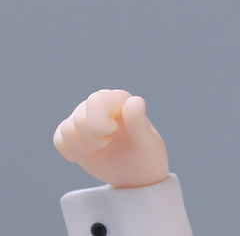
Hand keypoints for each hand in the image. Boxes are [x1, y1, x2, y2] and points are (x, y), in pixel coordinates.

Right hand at [53, 89, 168, 187]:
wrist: (136, 176)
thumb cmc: (146, 157)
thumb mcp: (146, 142)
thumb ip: (138, 122)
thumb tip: (132, 100)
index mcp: (119, 99)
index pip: (95, 100)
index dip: (99, 123)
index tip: (115, 133)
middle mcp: (100, 103)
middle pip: (79, 118)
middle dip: (92, 139)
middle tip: (108, 143)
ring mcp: (86, 118)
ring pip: (66, 128)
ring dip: (82, 147)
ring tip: (100, 148)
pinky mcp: (75, 134)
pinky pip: (58, 139)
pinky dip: (69, 151)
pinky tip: (86, 155)